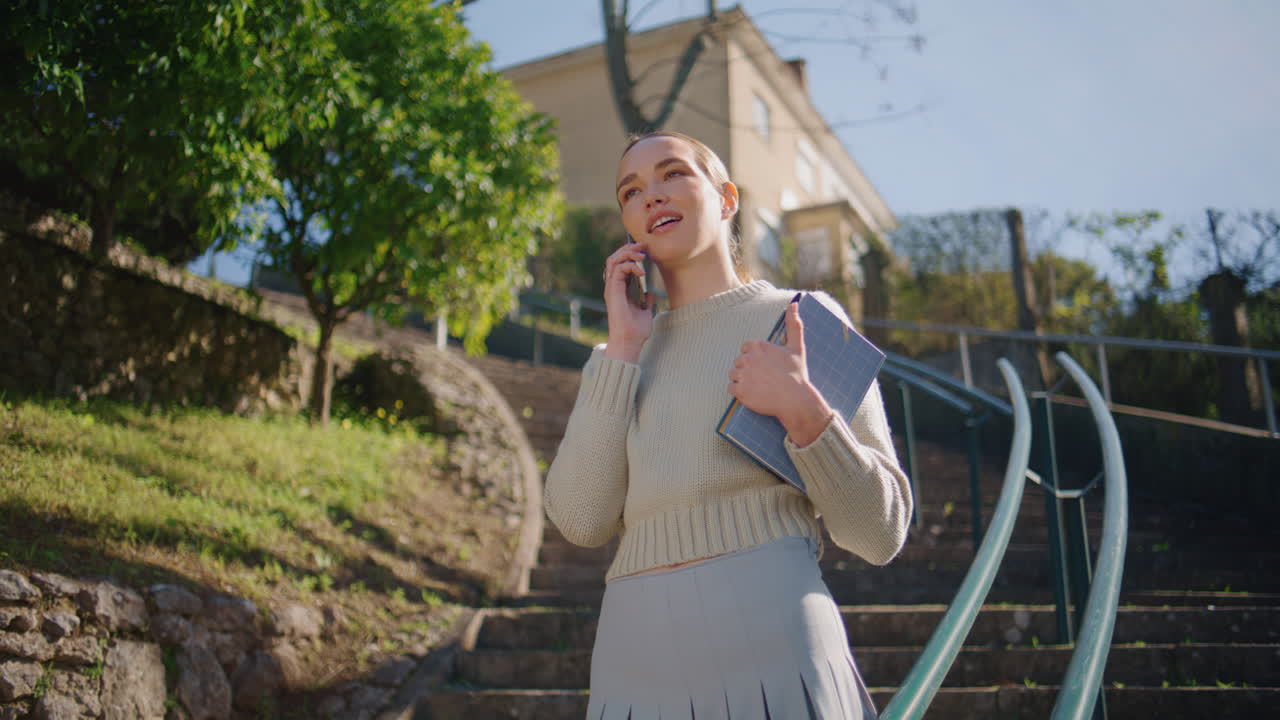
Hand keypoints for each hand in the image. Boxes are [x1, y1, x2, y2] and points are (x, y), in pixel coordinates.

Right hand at [602, 241, 652, 361]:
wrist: (630, 341)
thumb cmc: (637, 331)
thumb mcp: (645, 311)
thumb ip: (646, 301)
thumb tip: (651, 293)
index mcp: (620, 289)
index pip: (621, 264)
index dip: (632, 254)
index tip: (646, 251)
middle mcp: (614, 286)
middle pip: (615, 258)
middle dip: (629, 248)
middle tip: (643, 246)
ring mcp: (612, 288)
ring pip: (613, 260)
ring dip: (628, 253)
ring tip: (642, 255)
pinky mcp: (612, 291)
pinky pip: (617, 269)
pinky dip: (629, 265)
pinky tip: (641, 271)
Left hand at [727, 302, 833, 446]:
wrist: (796, 400)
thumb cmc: (797, 374)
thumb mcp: (797, 347)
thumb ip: (793, 324)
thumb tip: (794, 303)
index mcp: (759, 346)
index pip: (745, 348)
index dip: (755, 358)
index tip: (766, 366)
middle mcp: (748, 358)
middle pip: (739, 362)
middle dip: (748, 369)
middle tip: (764, 378)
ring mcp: (743, 375)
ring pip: (733, 374)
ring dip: (742, 380)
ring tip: (759, 386)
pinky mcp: (740, 391)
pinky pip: (730, 388)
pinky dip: (739, 392)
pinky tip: (753, 393)